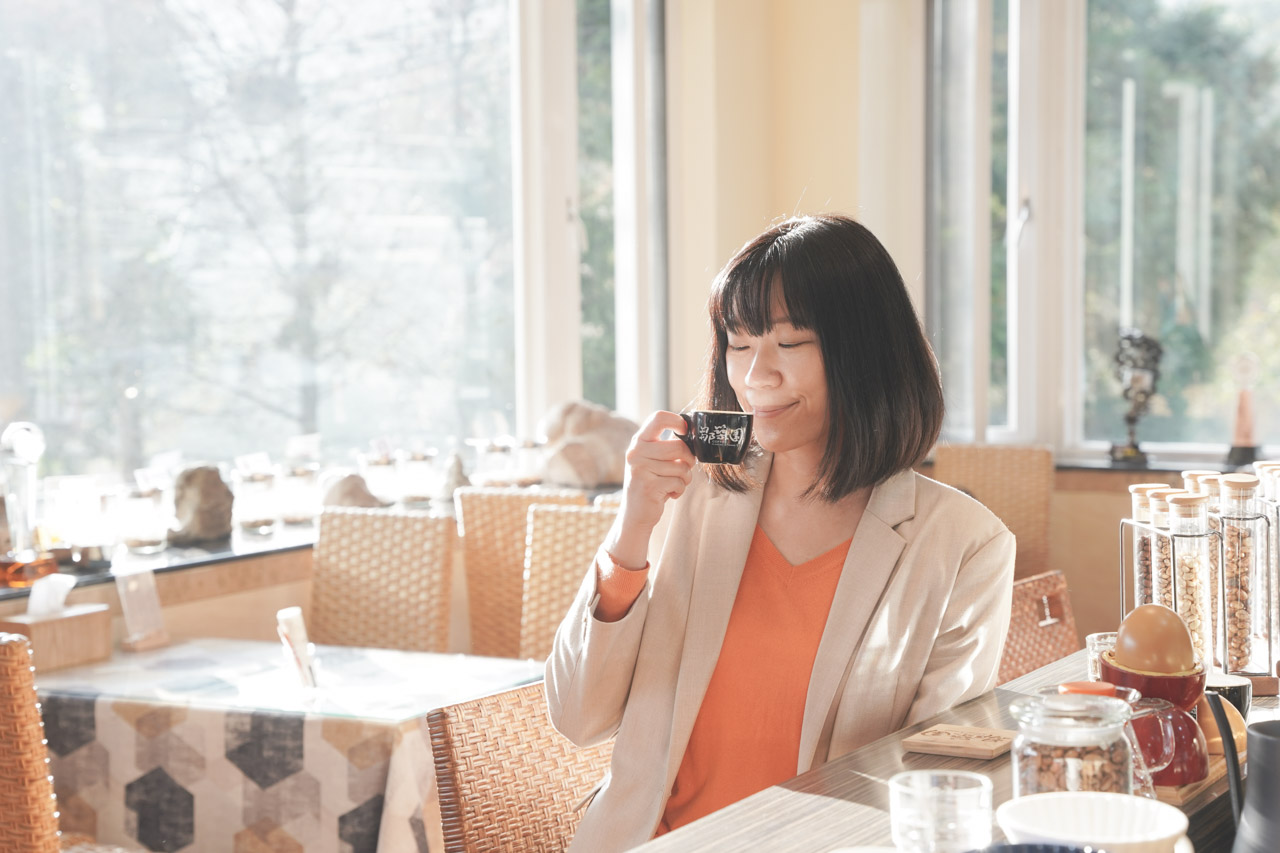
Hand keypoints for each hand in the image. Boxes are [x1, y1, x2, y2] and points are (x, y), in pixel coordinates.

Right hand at [603, 410, 693, 566]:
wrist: (634, 514)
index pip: (658, 418)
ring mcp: (640, 469)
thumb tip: (692, 434)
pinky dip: (679, 490)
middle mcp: (636, 453)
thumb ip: (666, 446)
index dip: (677, 421)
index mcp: (638, 441)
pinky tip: (668, 493)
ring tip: (672, 484)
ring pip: (682, 467)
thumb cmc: (649, 483)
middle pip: (679, 446)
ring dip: (684, 478)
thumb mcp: (651, 460)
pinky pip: (679, 482)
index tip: (685, 432)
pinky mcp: (649, 486)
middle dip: (688, 459)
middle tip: (683, 467)